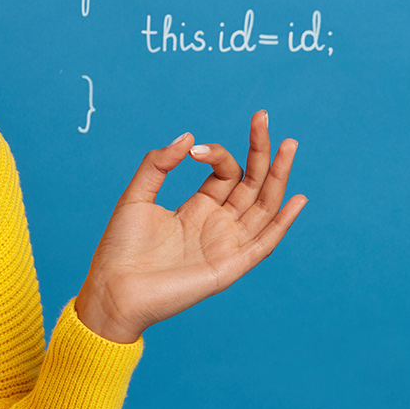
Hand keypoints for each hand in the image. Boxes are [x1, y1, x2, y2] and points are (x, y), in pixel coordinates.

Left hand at [73, 111, 304, 343]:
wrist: (112, 290)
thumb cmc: (119, 249)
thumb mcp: (136, 196)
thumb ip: (158, 164)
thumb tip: (189, 136)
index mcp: (197, 209)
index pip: (225, 173)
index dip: (217, 155)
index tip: (195, 150)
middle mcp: (217, 225)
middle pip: (252, 184)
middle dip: (261, 152)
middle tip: (263, 118)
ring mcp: (226, 245)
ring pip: (263, 207)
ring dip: (278, 177)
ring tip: (289, 146)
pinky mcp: (229, 267)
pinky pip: (263, 243)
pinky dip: (282, 223)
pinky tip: (297, 198)